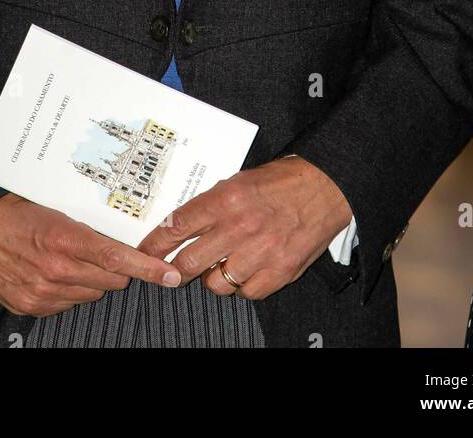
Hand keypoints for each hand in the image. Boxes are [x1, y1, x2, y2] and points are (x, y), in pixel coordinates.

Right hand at [0, 194, 181, 316]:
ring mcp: (42, 293)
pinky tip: (54, 271)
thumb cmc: (13, 207)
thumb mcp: (53, 203)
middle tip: (106, 250)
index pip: (117, 259)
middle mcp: (55, 270)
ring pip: (92, 295)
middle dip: (116, 268)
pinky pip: (67, 304)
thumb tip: (121, 229)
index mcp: (63, 238)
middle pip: (111, 281)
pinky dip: (69, 290)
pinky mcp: (30, 307)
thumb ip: (86, 221)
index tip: (171, 275)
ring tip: (72, 257)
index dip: (148, 268)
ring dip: (92, 280)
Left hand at [136, 157, 352, 299]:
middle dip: (176, 269)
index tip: (145, 251)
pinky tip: (247, 269)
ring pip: (216, 283)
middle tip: (175, 269)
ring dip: (213, 277)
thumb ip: (212, 203)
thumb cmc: (283, 180)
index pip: (178, 225)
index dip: (155, 243)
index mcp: (226, 198)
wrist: (327, 187)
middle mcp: (240, 227)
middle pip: (189, 263)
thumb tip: (182, 224)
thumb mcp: (240, 179)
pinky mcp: (280, 272)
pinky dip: (243, 286)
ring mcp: (261, 253)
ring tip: (222, 263)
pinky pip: (246, 293)